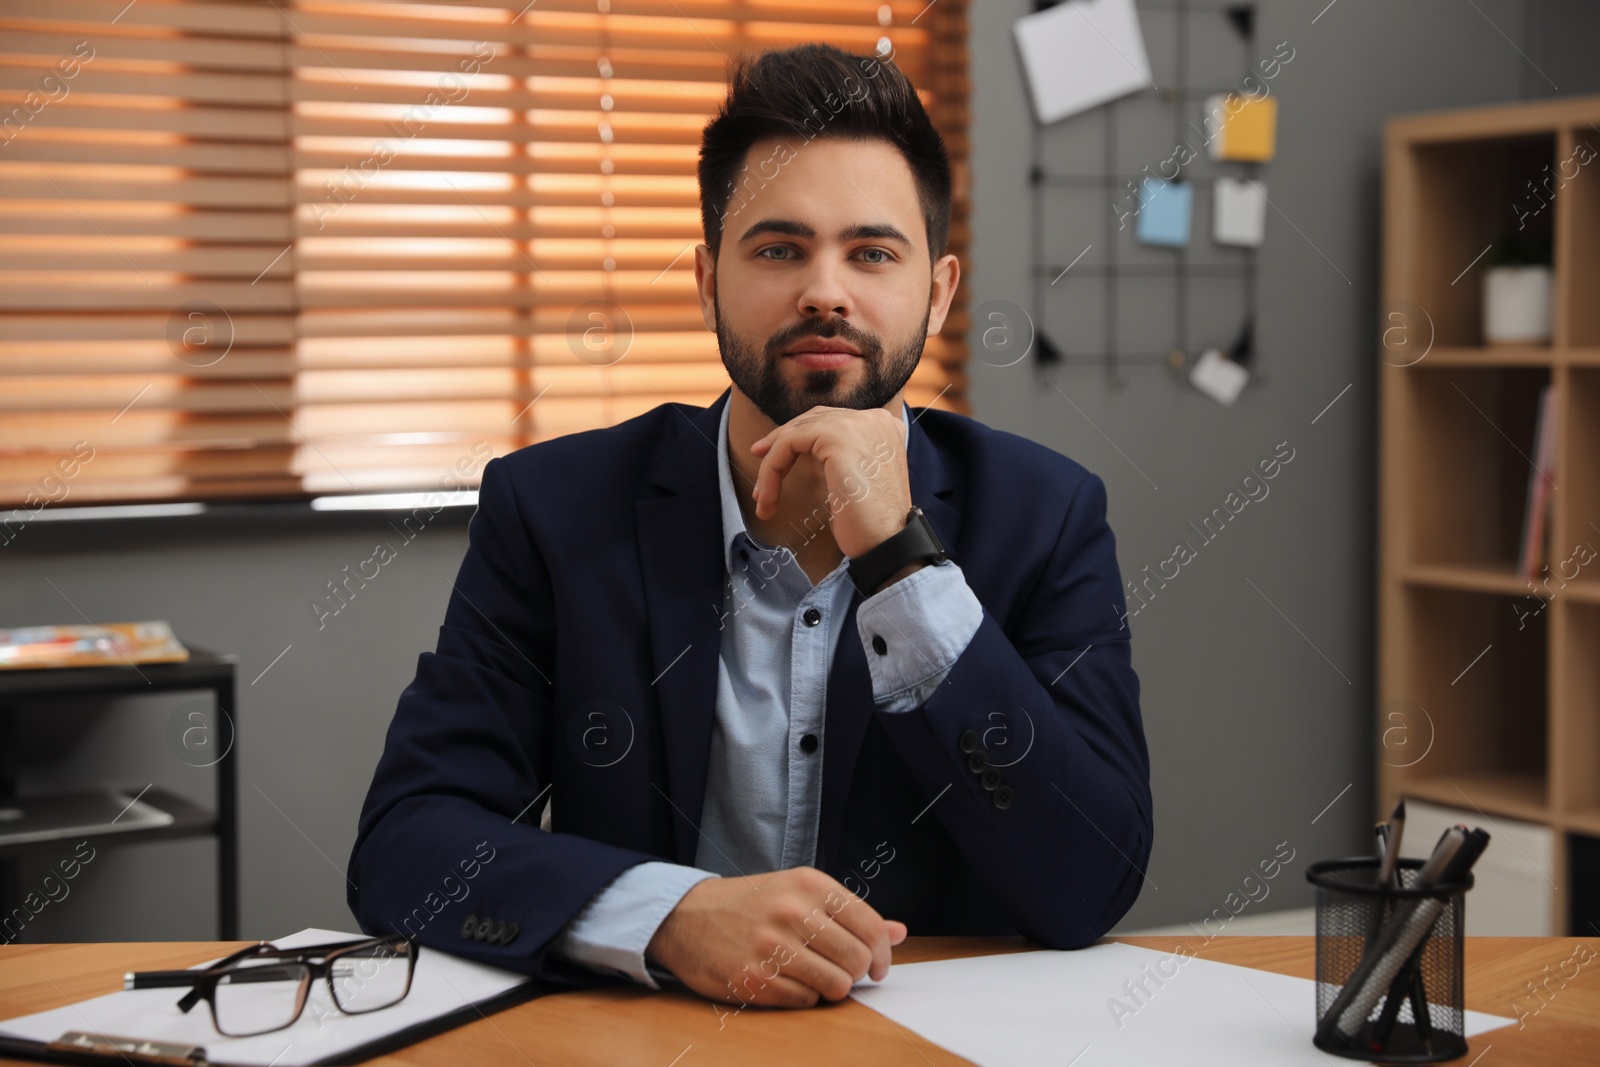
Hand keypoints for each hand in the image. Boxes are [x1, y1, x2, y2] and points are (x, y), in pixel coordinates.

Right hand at [645, 866, 907, 1007]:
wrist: (686, 916)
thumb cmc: (751, 903)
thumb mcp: (799, 891)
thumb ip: (851, 913)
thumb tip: (899, 932)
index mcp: (809, 884)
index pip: (870, 925)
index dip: (883, 953)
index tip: (878, 965)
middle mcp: (792, 911)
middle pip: (857, 959)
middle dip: (857, 972)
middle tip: (842, 970)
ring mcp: (771, 947)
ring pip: (835, 985)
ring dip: (832, 987)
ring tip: (816, 976)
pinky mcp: (752, 979)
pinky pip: (805, 1001)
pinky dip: (804, 996)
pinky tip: (789, 981)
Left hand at [749, 406, 909, 558]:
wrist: (887, 544)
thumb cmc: (871, 523)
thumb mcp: (856, 479)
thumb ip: (840, 457)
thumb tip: (801, 450)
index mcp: (883, 426)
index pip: (831, 420)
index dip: (798, 435)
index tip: (772, 458)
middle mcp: (874, 418)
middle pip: (812, 420)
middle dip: (780, 443)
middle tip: (758, 461)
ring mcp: (857, 423)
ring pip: (796, 432)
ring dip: (772, 466)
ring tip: (762, 497)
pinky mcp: (838, 436)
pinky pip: (789, 444)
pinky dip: (772, 470)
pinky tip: (768, 496)